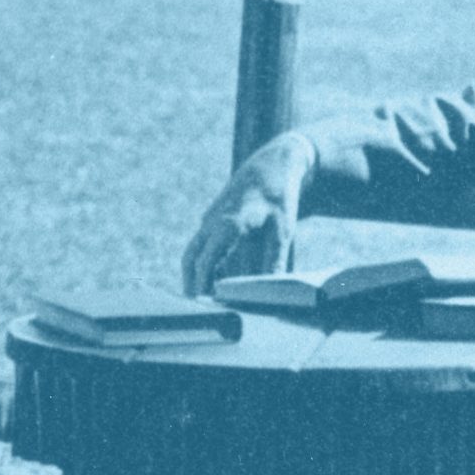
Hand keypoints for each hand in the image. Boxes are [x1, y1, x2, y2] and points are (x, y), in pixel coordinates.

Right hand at [182, 131, 314, 293]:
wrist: (271, 166)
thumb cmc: (279, 198)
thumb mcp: (283, 230)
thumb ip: (275, 260)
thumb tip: (270, 289)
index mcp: (228, 223)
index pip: (207, 259)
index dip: (203, 283)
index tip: (204, 303)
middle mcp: (213, 222)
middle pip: (191, 257)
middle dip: (191, 283)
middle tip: (194, 308)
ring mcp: (209, 220)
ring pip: (192, 252)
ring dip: (193, 275)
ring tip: (199, 299)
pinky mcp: (212, 221)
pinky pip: (200, 246)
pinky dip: (201, 264)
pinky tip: (211, 281)